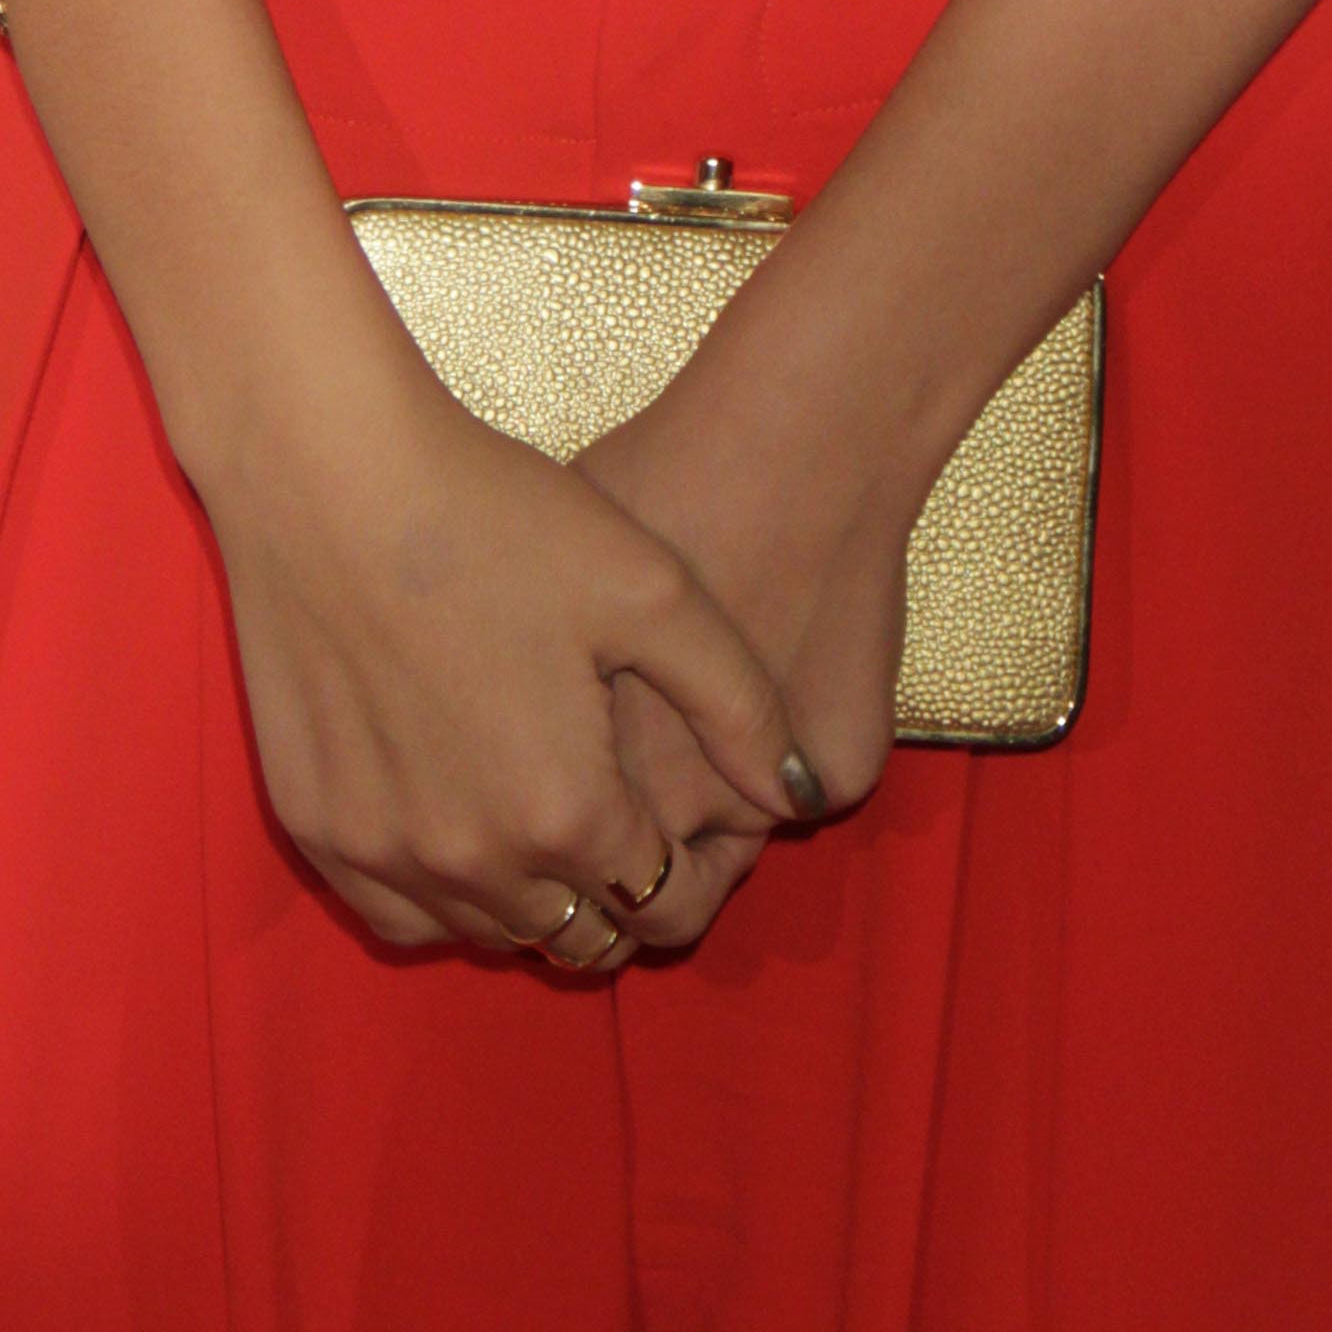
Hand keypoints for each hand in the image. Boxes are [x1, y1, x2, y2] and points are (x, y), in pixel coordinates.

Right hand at [197, 352, 810, 971]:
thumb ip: (738, 704)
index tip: (692, 816)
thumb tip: (796, 794)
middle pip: (579, 937)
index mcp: (567, 814)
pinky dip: (444, 896)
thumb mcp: (651, 588)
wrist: (329, 476)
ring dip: (534, 902)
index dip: (693, 864)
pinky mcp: (316, 828)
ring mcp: (384, 854)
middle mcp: (473, 864)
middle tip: (625, 817)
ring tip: (551, 817)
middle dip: (619, 895)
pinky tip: (465, 825)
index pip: (661, 900)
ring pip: (490, 935)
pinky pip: (399, 915)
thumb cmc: (497, 516)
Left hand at [574, 346, 917, 946]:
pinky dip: (794, 762)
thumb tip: (488, 716)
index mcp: (586, 765)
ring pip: (731, 849)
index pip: (569, 877)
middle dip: (638, 856)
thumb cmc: (662, 482)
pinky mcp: (843, 771)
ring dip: (719, 815)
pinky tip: (780, 673)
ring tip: (710, 718)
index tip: (571, 804)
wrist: (796, 444)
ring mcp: (768, 800)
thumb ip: (524, 676)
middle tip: (641, 770)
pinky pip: (806, 795)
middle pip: (649, 887)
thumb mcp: (556, 574)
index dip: (566, 847)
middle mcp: (677, 807)